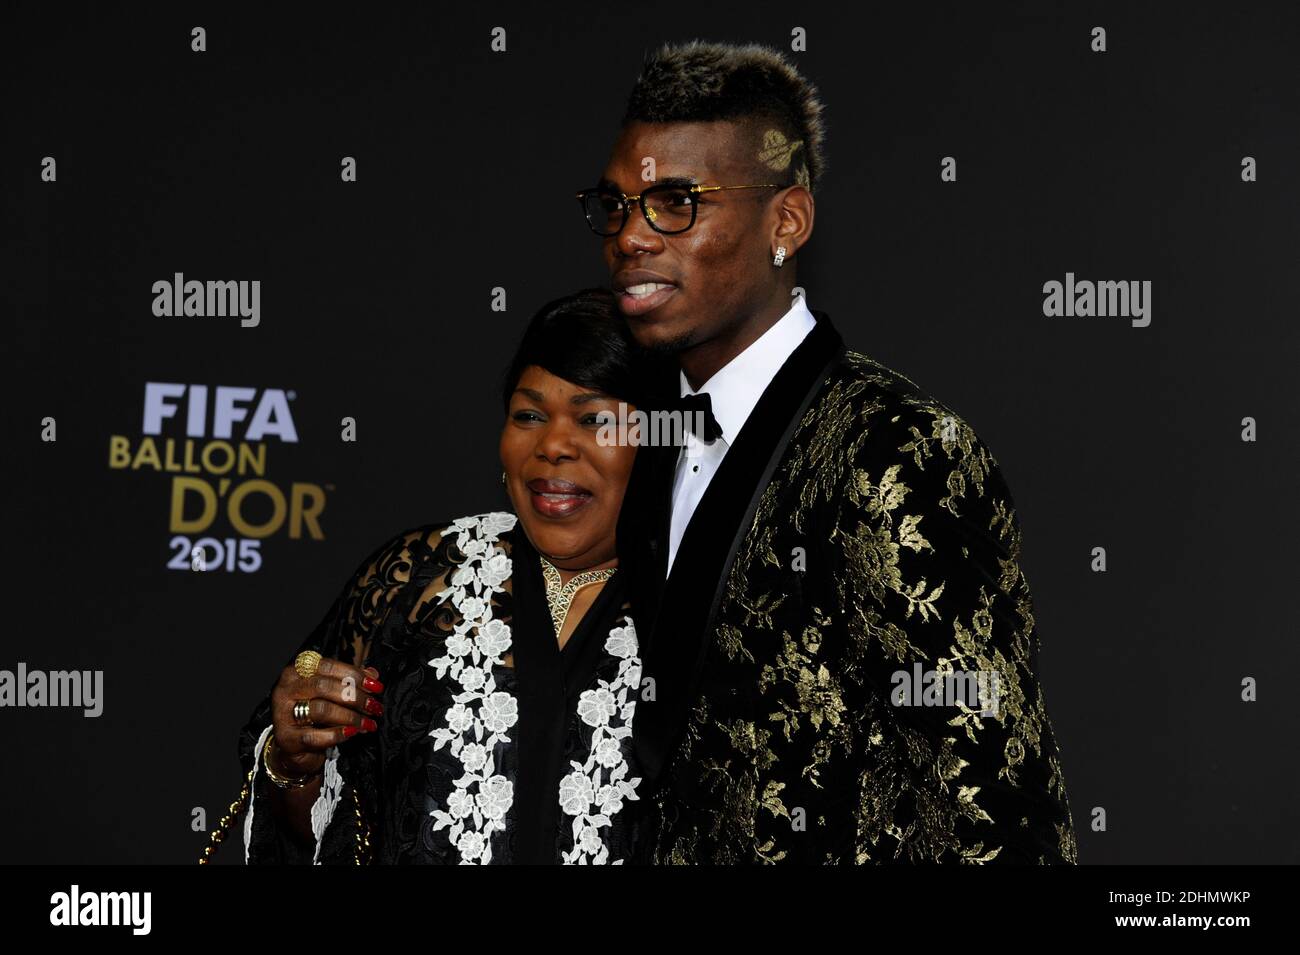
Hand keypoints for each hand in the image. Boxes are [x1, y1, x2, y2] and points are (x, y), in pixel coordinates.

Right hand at [268, 657, 383, 778]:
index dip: (355, 675)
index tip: (376, 687)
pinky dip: (337, 734)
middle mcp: (286, 689)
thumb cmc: (313, 714)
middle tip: (374, 707)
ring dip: (351, 717)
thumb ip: (350, 681)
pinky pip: (315, 736)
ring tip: (368, 723)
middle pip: (324, 686)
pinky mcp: (286, 738)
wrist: (293, 745)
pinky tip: (352, 733)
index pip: (328, 666)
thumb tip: (373, 674)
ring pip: (321, 709)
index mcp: (297, 672)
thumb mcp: (332, 694)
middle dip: (355, 697)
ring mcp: (283, 713)